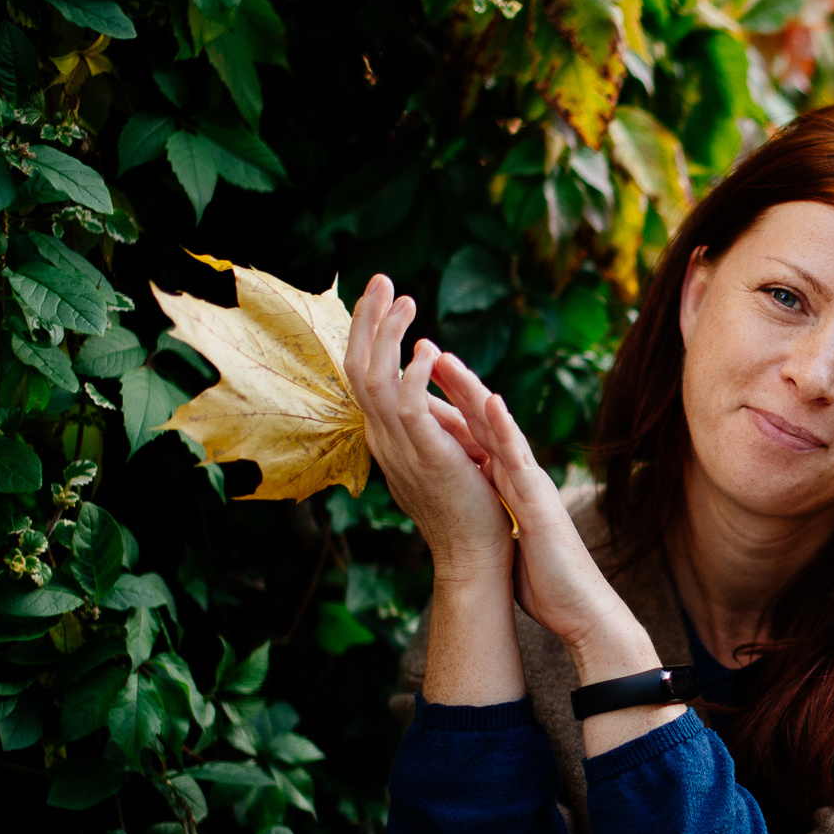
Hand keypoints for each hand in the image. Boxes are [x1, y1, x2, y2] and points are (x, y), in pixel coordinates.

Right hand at [343, 275, 512, 588]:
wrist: (475, 555)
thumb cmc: (466, 507)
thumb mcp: (438, 454)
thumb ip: (426, 424)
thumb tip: (421, 393)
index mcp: (387, 434)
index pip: (363, 373)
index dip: (368, 332)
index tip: (382, 297)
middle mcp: (384, 437)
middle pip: (358, 366)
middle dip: (368, 319)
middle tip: (382, 278)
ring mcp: (400, 447)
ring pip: (375, 378)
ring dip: (388, 334)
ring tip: (406, 299)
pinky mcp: (427, 455)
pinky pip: (408, 405)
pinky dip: (414, 373)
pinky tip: (429, 349)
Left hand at [430, 350, 656, 678]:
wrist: (579, 608)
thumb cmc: (547, 582)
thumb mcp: (510, 541)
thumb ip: (498, 519)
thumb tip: (478, 518)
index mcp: (511, 487)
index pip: (478, 440)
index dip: (454, 410)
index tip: (428, 383)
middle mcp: (521, 478)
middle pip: (485, 424)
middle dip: (459, 388)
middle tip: (432, 353)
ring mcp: (531, 485)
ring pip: (500, 431)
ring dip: (476, 394)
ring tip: (451, 362)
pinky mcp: (539, 501)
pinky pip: (519, 460)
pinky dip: (506, 430)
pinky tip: (493, 403)